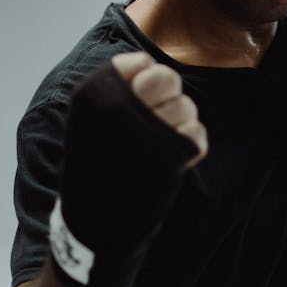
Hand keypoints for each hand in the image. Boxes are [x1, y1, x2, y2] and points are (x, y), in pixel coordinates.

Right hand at [50, 52, 207, 286]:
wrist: (95, 222)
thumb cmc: (95, 167)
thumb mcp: (90, 121)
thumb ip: (119, 91)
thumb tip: (154, 68)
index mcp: (95, 95)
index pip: (141, 63)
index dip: (147, 79)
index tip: (139, 101)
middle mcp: (119, 108)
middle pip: (168, 78)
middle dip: (170, 95)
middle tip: (160, 119)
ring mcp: (145, 131)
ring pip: (186, 106)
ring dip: (182, 123)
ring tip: (161, 145)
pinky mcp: (169, 157)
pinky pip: (197, 133)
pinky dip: (191, 146)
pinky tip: (173, 160)